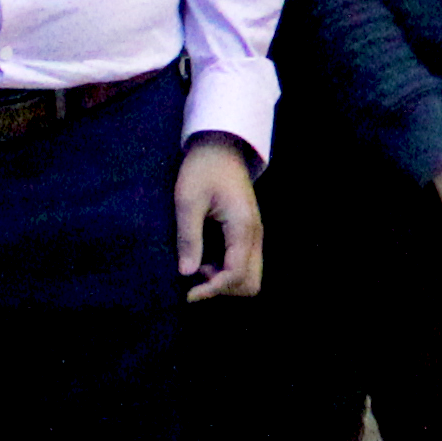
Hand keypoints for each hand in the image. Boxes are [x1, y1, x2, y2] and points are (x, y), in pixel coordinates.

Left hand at [174, 136, 265, 296]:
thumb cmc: (202, 169)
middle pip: (251, 283)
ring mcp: (254, 234)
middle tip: (196, 277)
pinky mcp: (248, 233)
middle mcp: (255, 235)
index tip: (187, 293)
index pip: (236, 274)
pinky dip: (227, 271)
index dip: (212, 289)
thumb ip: (189, 237)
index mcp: (242, 227)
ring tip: (199, 267)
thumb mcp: (188, 200)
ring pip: (250, 276)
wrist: (220, 147)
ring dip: (226, 281)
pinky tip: (206, 260)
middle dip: (223, 289)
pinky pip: (245, 264)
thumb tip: (186, 273)